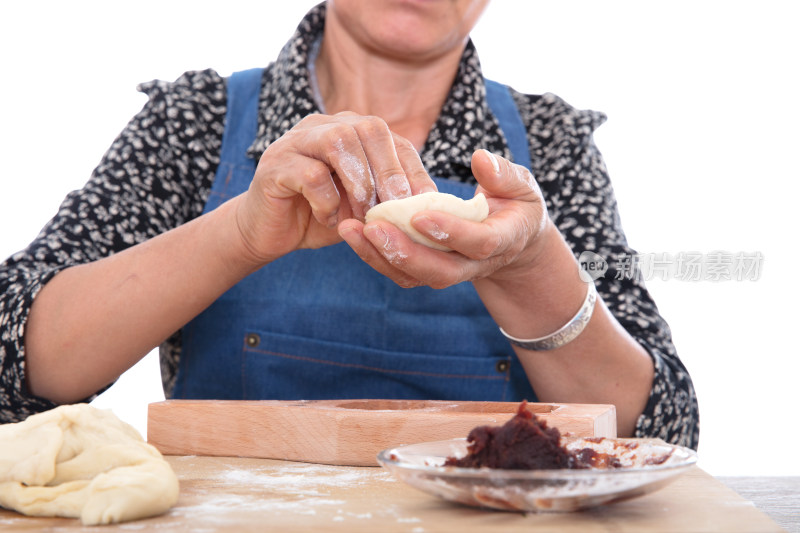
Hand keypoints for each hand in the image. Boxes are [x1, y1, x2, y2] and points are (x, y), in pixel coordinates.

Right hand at [233, 112, 434, 264]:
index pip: (392, 138)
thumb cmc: (322, 216)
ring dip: (360, 184)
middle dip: (389, 171)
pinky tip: (329, 220)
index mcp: (351, 131)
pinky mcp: (275, 164)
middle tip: (395, 208)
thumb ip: (389, 197)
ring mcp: (297, 140)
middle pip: (370, 128)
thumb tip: (430, 203)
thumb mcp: (363, 206)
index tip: (423, 204)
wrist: (270, 231)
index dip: (412, 170)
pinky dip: (327, 201)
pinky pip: (310, 173)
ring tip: (363, 216)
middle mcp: (326, 126)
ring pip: (340, 142)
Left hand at [338, 149, 551, 288]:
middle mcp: (474, 265)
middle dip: (404, 252)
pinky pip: (399, 271)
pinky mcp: (427, 271)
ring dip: (379, 256)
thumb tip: (480, 159)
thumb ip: (503, 174)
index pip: (477, 243)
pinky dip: (373, 256)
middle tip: (372, 227)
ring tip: (350, 229)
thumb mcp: (521, 185)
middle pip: (439, 271)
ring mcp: (449, 272)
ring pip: (413, 276)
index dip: (450, 232)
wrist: (512, 238)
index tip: (419, 214)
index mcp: (502, 241)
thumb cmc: (515, 202)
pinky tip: (352, 232)